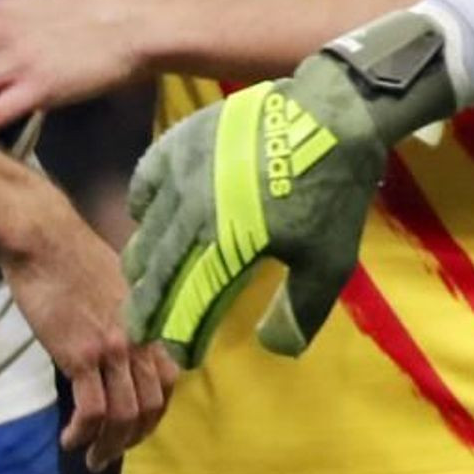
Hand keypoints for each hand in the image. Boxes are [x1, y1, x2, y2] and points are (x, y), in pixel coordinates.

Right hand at [4, 205, 175, 472]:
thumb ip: (129, 323)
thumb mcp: (121, 292)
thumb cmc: (77, 261)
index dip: (156, 412)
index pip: (170, 382)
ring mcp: (113, 349)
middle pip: (152, 406)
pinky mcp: (81, 355)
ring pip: (125, 415)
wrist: (45, 242)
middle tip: (113, 453)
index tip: (137, 426)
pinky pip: (92, 409)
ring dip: (109, 446)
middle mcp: (141, 341)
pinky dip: (84, 433)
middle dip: (134, 438)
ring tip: (93, 459)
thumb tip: (124, 350)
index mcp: (152, 326)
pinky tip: (70, 440)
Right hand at [119, 12, 456, 364]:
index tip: (180, 358)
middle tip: (140, 330)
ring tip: (140, 283)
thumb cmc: (332, 192)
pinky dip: (141, 209)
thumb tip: (274, 348)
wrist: (331, 116)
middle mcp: (192, 215)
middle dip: (149, 306)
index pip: (191, 304)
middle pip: (159, 272)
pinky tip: (146, 219)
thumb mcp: (329, 261)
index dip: (182, 335)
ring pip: (146, 232)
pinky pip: (144, 184)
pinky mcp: (179, 144)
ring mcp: (180, 176)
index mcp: (227, 247)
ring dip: (142, 264)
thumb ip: (299, 309)